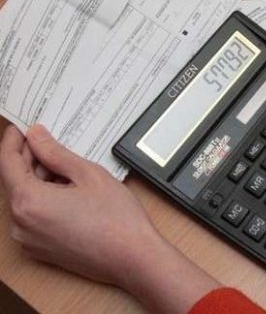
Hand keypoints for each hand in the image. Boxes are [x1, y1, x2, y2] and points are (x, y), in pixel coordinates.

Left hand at [0, 124, 220, 312]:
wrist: (133, 257)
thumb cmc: (116, 218)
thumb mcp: (88, 174)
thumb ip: (55, 153)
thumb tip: (35, 136)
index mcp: (28, 201)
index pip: (7, 163)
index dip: (12, 141)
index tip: (20, 128)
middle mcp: (20, 223)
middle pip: (15, 181)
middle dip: (29, 160)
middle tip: (48, 142)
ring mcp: (28, 240)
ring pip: (25, 199)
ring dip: (38, 180)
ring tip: (67, 168)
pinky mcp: (40, 250)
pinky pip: (33, 217)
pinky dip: (43, 199)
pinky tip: (68, 191)